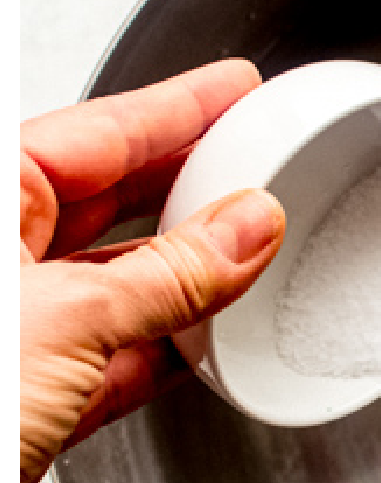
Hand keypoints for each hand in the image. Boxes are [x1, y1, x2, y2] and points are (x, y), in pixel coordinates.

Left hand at [20, 59, 284, 482]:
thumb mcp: (69, 318)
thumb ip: (170, 273)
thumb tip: (245, 228)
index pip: (96, 130)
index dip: (176, 107)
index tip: (232, 88)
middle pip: (105, 198)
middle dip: (185, 184)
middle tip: (255, 158)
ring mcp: (10, 327)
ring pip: (115, 279)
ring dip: (185, 274)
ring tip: (253, 254)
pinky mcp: (26, 393)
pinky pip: (115, 350)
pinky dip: (166, 344)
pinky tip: (208, 340)